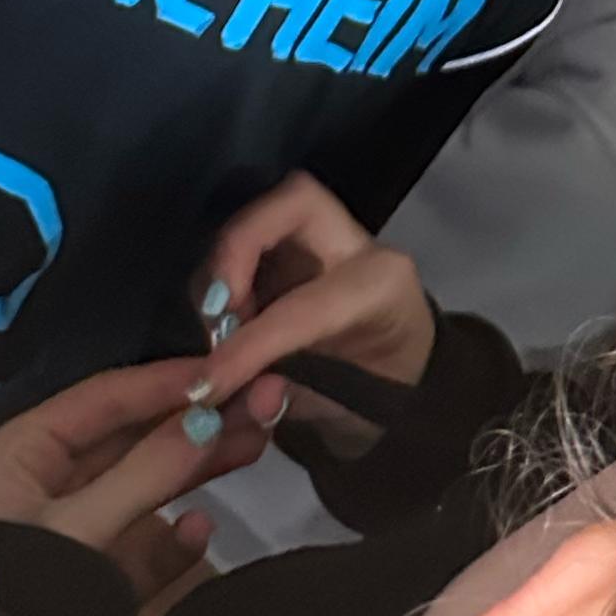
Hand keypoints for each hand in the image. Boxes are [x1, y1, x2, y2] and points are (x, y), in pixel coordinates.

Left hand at [0, 356, 276, 599]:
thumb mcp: (80, 531)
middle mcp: (47, 485)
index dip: (168, 381)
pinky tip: (200, 531)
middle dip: (197, 420)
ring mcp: (74, 534)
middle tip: (264, 401)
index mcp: (24, 454)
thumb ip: (146, 474)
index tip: (231, 368)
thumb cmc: (16, 598)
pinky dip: (175, 540)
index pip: (105, 398)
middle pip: (133, 438)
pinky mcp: (94, 583)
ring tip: (258, 443)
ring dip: (199, 466)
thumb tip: (208, 418)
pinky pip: (142, 550)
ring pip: (146, 485)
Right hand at [198, 173, 437, 445]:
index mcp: (381, 288)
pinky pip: (253, 241)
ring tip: (222, 329)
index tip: (206, 385)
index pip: (303, 307)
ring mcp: (328, 239)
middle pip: (294, 202)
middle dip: (237, 249)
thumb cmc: (383, 397)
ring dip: (225, 268)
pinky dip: (227, 275)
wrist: (408, 382)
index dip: (249, 346)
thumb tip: (231, 395)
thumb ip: (288, 399)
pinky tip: (228, 321)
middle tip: (214, 314)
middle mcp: (358, 247)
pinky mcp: (299, 246)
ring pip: (265, 216)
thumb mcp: (346, 413)